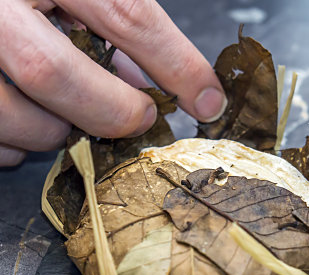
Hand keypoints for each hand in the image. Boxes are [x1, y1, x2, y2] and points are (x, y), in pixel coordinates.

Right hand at [0, 0, 226, 166]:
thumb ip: (109, 23)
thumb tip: (146, 83)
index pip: (125, 14)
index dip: (176, 64)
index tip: (208, 100)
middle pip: (54, 74)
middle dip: (111, 111)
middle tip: (138, 118)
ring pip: (19, 117)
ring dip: (58, 131)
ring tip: (63, 110)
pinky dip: (17, 145)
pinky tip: (21, 115)